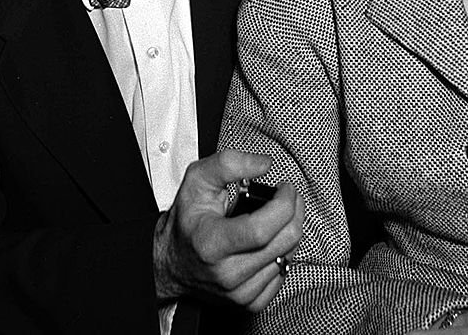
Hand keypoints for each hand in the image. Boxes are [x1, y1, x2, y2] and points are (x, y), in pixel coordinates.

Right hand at [153, 149, 302, 312]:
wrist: (172, 262)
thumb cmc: (187, 219)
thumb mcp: (198, 179)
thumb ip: (229, 163)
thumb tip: (265, 164)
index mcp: (212, 244)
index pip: (261, 230)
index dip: (284, 204)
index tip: (286, 188)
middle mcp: (227, 274)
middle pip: (283, 243)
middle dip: (295, 211)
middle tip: (288, 196)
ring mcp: (239, 293)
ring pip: (287, 257)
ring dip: (290, 230)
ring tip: (277, 215)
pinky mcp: (248, 303)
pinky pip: (282, 275)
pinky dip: (283, 252)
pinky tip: (271, 239)